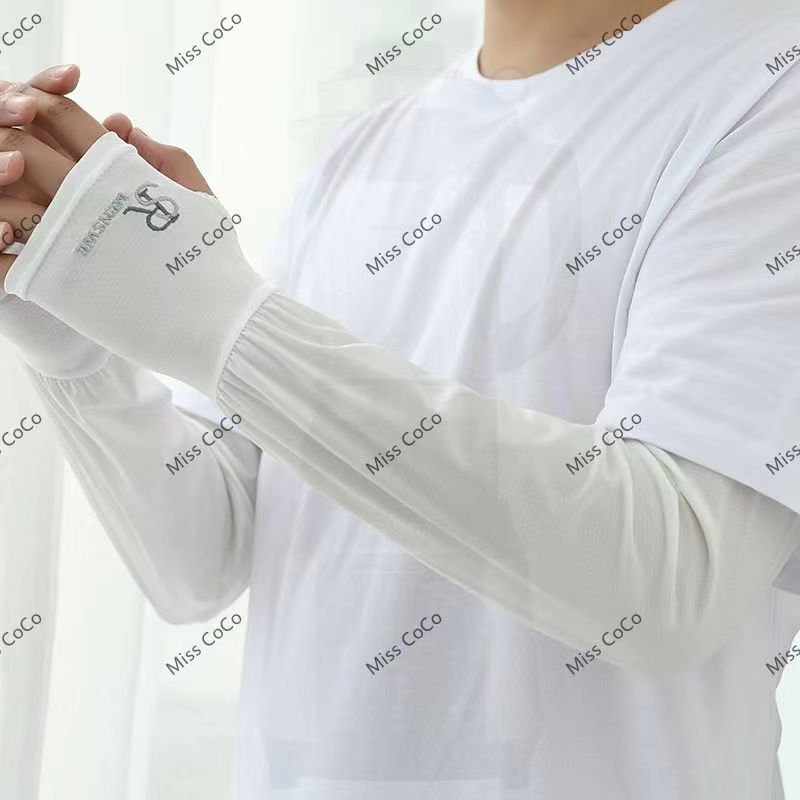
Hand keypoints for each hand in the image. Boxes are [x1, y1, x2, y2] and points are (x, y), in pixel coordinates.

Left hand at [0, 66, 267, 395]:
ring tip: (13, 204)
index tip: (35, 115)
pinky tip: (9, 241)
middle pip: (18, 147)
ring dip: (1, 192)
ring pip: (3, 197)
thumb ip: (165, 158)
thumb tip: (124, 127)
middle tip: (14, 157)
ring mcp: (66, 240)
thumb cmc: (217, 263)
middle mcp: (86, 198)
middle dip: (6, 143)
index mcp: (121, 171)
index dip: (39, 105)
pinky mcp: (56, 284)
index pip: (61, 116)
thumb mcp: (202, 199)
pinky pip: (4, 256)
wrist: (220, 326)